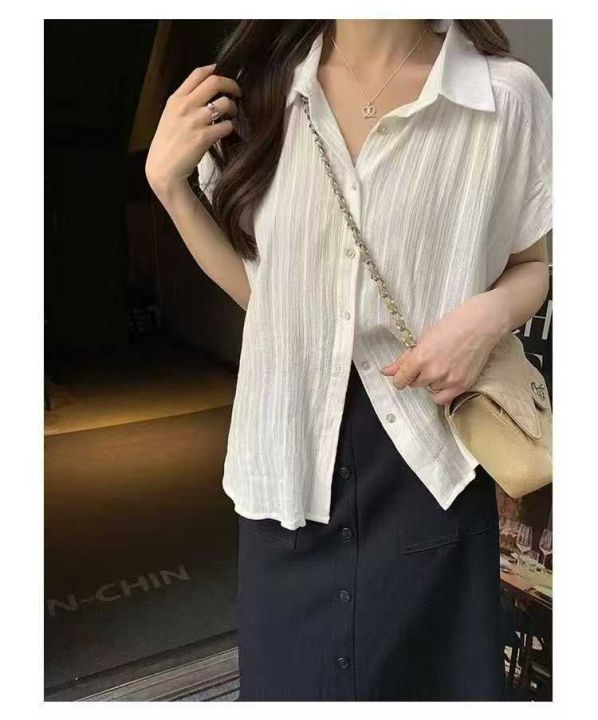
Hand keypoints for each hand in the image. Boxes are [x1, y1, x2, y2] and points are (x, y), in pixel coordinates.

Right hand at [145, 64, 241, 192]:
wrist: (163, 169)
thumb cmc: (167, 145)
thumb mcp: (169, 117)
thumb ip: (184, 103)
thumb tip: (204, 94)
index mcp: (176, 99)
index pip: (197, 73)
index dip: (214, 69)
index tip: (222, 72)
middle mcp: (185, 106)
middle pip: (215, 82)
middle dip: (231, 84)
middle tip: (237, 92)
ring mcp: (195, 121)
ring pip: (225, 103)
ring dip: (233, 108)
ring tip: (232, 115)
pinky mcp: (204, 137)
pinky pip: (227, 126)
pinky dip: (230, 128)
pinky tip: (226, 131)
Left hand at [379, 292, 508, 405]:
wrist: (480, 325)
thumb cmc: (451, 326)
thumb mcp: (423, 339)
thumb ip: (404, 359)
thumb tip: (385, 372)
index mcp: (420, 358)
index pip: (401, 379)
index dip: (400, 377)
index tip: (404, 374)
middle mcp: (433, 372)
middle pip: (415, 384)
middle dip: (418, 375)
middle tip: (429, 361)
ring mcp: (449, 380)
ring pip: (430, 389)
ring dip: (431, 381)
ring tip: (442, 365)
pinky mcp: (462, 386)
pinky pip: (443, 399)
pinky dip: (440, 392)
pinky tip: (444, 380)